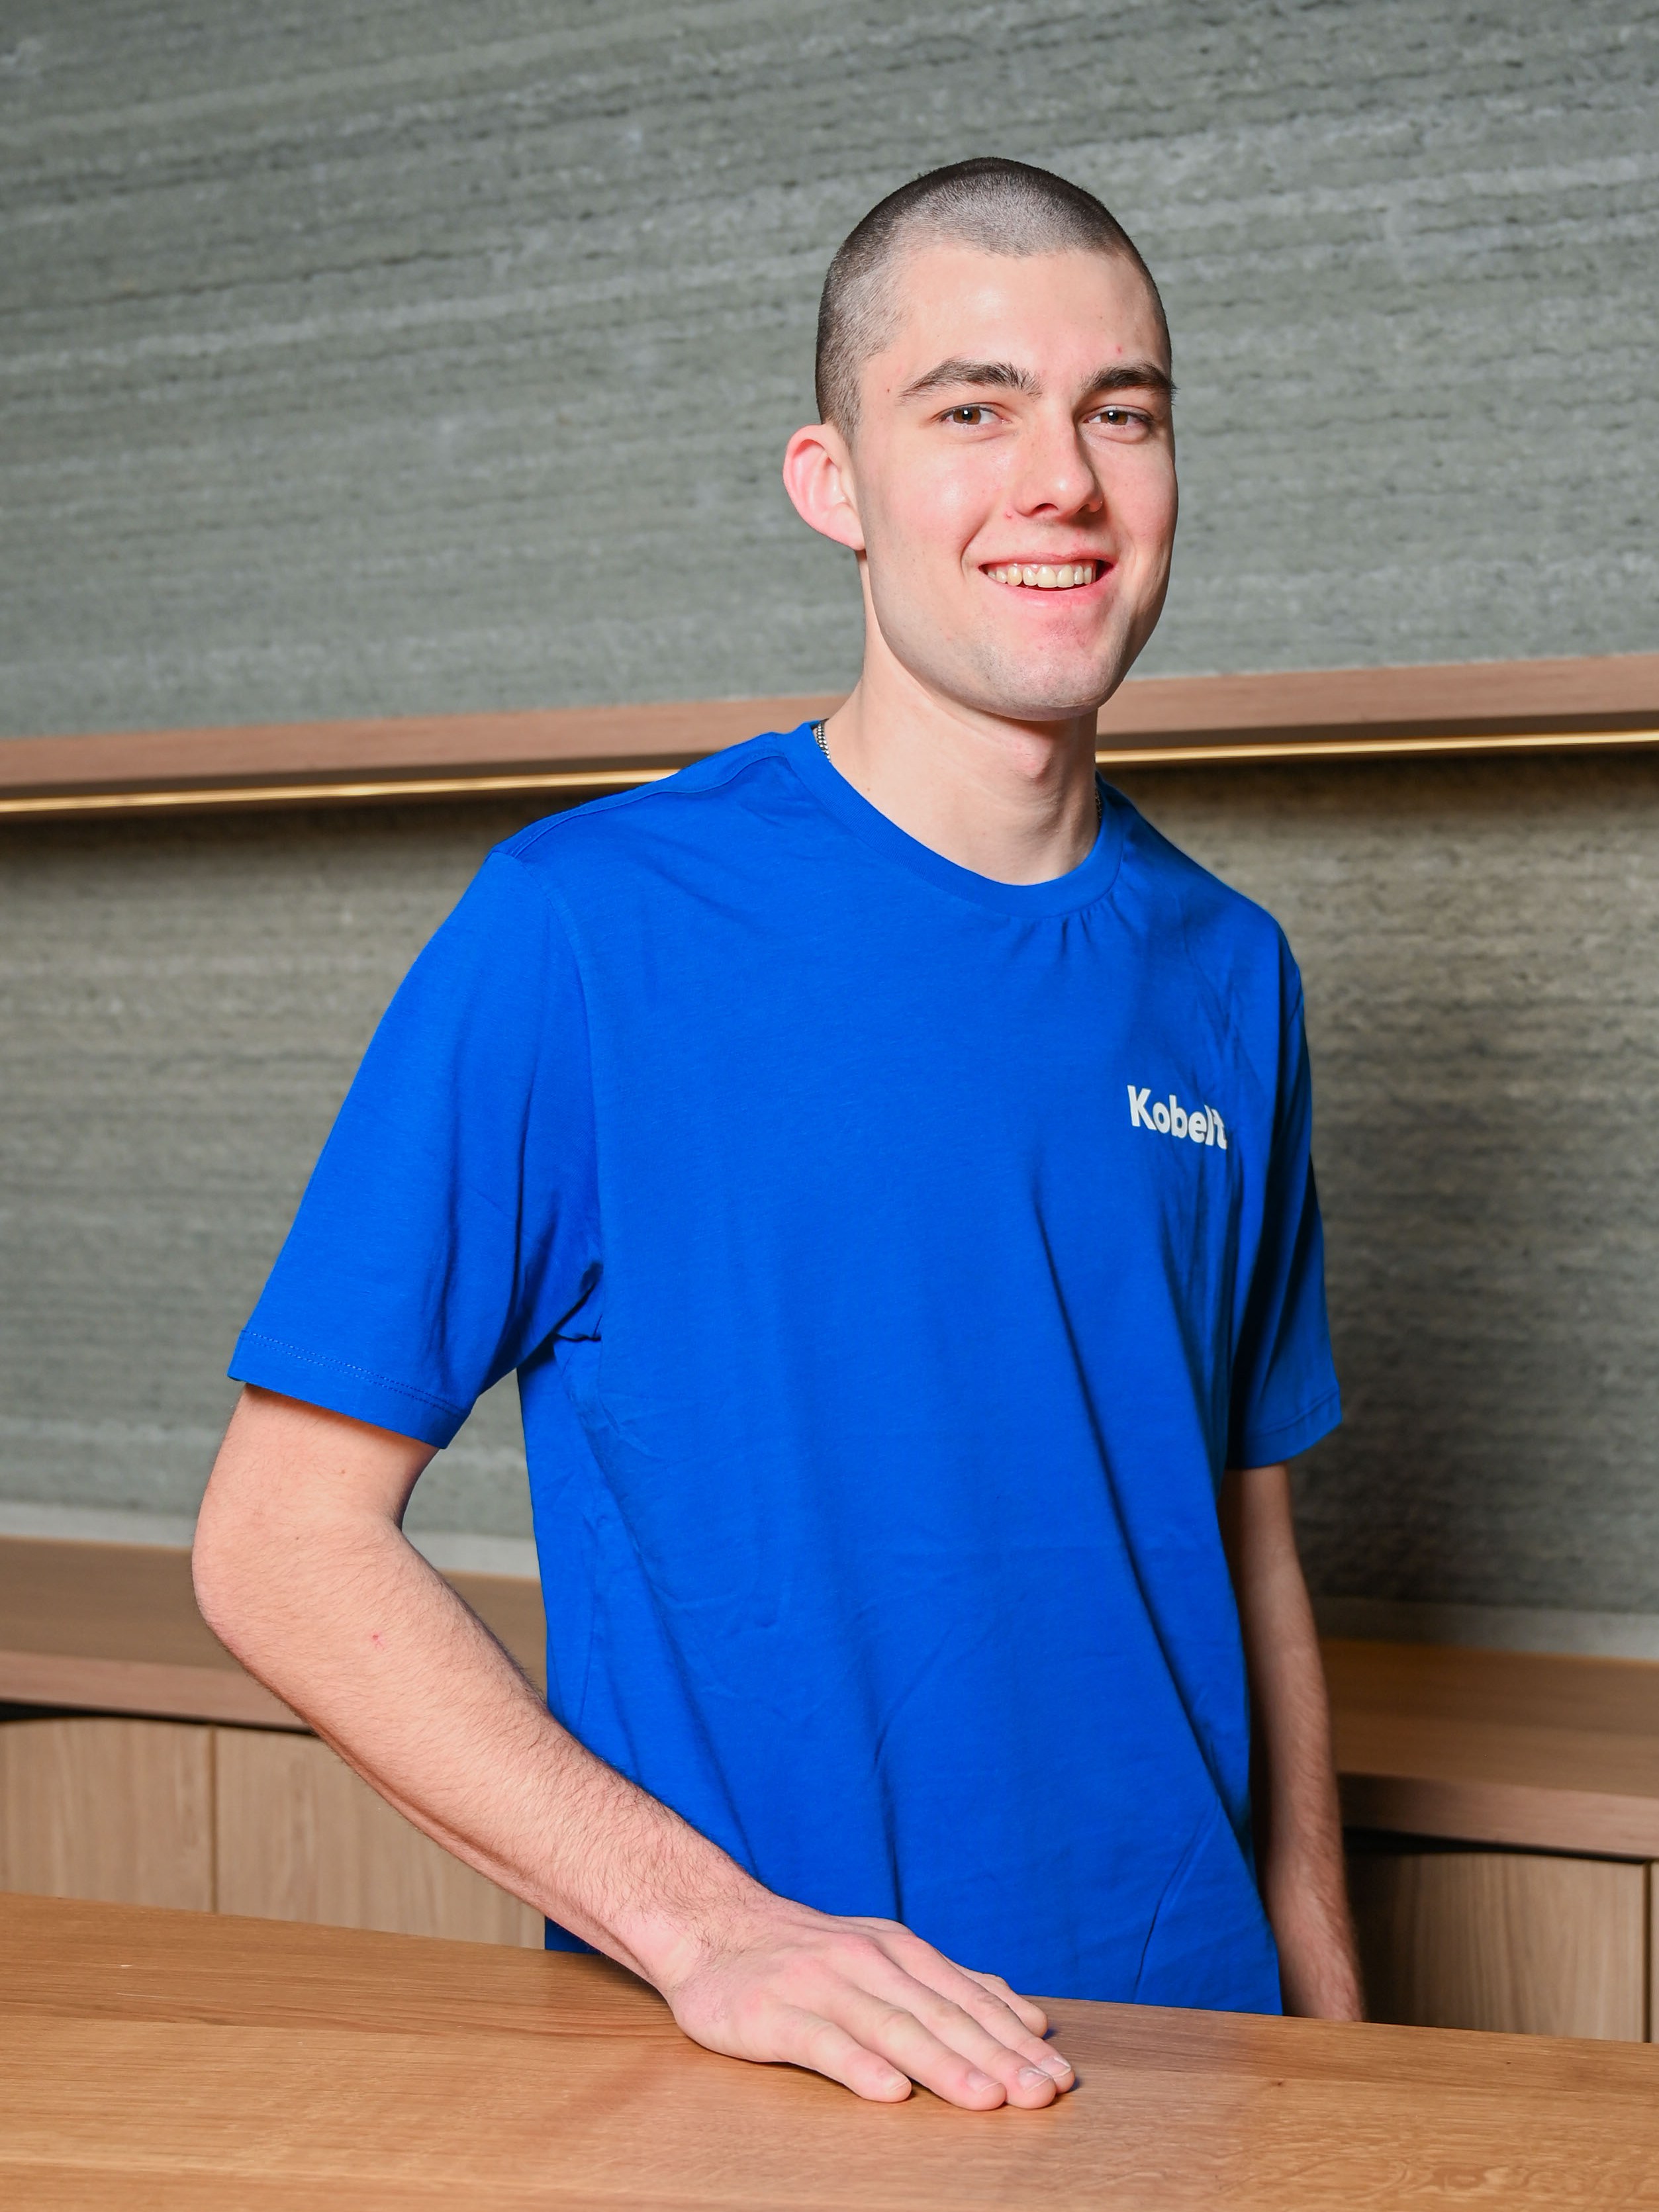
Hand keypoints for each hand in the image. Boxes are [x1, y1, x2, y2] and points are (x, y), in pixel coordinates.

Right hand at [657, 1893, 1074, 2106]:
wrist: (711, 1926)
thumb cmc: (805, 1953)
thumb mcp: (883, 1955)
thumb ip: (952, 1983)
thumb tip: (1028, 2013)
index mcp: (899, 1951)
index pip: (970, 2000)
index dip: (1017, 2040)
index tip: (1062, 2077)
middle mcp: (868, 1963)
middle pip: (942, 2016)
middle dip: (998, 2057)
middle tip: (1043, 2095)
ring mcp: (821, 1986)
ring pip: (892, 2028)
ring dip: (943, 2065)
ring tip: (987, 2098)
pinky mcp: (774, 2014)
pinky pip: (823, 2043)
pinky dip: (860, 2067)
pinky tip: (891, 2093)